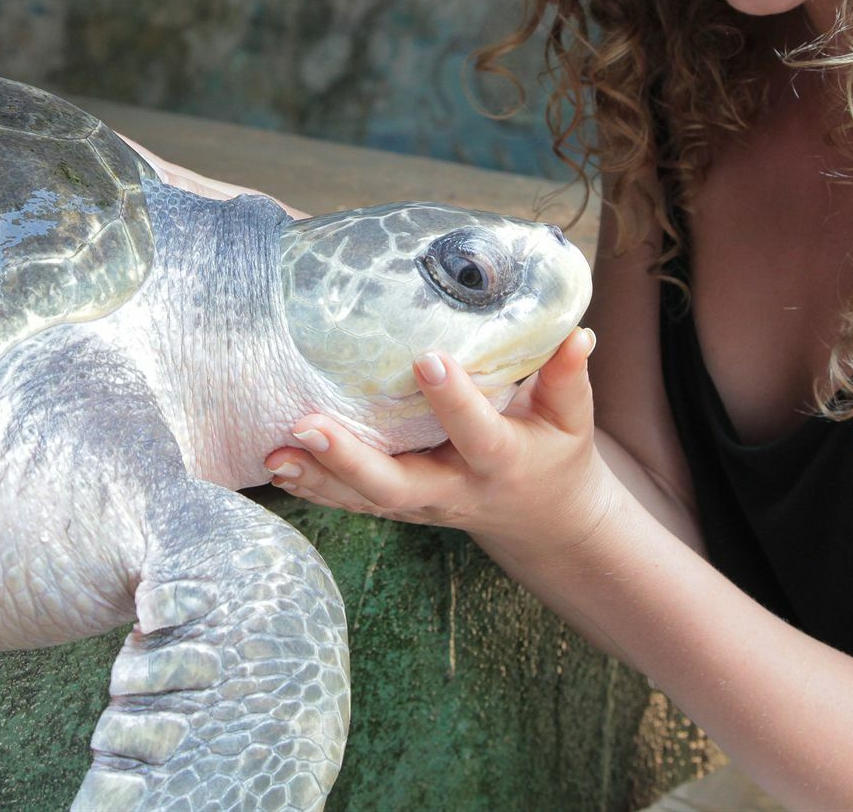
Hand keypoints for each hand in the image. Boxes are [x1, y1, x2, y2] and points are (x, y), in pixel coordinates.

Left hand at [263, 328, 616, 557]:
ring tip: (275, 453)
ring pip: (363, 500)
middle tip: (308, 424)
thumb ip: (567, 376)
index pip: (476, 433)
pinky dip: (313, 487)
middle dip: (350, 459)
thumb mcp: (570, 419)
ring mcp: (420, 505)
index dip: (453, 400)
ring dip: (317, 477)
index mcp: (499, 462)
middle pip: (397, 485)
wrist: (542, 520)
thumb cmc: (554, 454)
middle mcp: (452, 490)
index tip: (426, 358)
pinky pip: (350, 503)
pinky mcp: (397, 508)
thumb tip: (577, 331)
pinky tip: (275, 467)